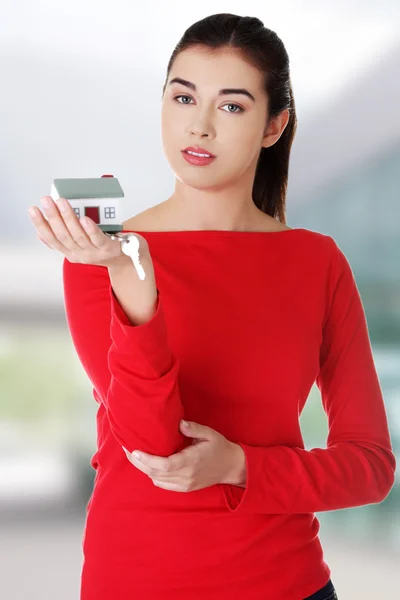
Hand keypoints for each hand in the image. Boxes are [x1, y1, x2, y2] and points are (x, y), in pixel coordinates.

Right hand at [28, 196, 149, 268]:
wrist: (127, 260)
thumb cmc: (103, 247)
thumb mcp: (80, 245)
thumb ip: (65, 240)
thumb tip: (40, 234)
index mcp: (71, 252)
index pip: (51, 239)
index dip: (40, 224)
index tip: (33, 209)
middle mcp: (81, 254)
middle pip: (63, 235)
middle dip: (52, 216)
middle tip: (46, 200)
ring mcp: (94, 253)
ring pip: (78, 235)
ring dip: (68, 217)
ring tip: (62, 202)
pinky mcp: (109, 248)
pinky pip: (98, 239)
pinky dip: (90, 229)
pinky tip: (84, 218)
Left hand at [122, 420, 246, 491]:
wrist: (231, 467)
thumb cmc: (219, 447)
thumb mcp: (209, 433)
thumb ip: (193, 428)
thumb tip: (178, 423)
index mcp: (191, 461)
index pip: (163, 464)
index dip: (146, 460)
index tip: (133, 451)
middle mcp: (186, 476)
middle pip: (155, 473)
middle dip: (138, 463)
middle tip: (127, 450)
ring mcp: (185, 484)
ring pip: (157, 480)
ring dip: (144, 469)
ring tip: (134, 456)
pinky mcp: (185, 488)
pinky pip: (163, 485)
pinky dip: (153, 475)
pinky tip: (148, 465)